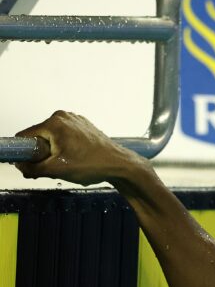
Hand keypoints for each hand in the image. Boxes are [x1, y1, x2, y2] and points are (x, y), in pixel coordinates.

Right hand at [14, 110, 138, 186]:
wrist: (120, 165)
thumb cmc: (94, 164)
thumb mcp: (56, 170)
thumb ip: (32, 168)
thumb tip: (21, 166)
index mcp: (54, 123)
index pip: (25, 136)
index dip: (26, 152)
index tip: (33, 163)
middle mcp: (63, 116)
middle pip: (38, 136)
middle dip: (42, 153)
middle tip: (56, 165)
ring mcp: (75, 120)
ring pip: (52, 138)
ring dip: (54, 152)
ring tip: (69, 161)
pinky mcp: (83, 126)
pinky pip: (64, 137)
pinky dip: (65, 148)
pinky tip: (77, 157)